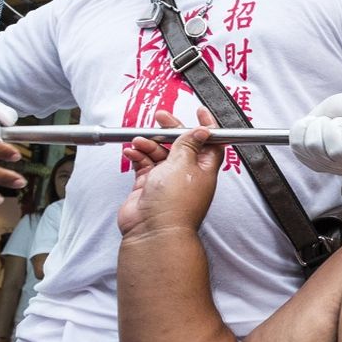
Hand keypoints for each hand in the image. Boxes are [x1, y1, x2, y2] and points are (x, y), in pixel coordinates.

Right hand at [117, 109, 222, 238]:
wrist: (152, 230)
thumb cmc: (174, 203)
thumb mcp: (184, 164)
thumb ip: (188, 144)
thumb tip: (201, 131)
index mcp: (204, 168)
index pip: (210, 143)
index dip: (206, 126)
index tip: (200, 111)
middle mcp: (187, 174)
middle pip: (181, 145)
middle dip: (171, 129)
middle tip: (161, 117)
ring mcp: (167, 180)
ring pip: (159, 153)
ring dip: (149, 143)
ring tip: (139, 141)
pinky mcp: (149, 186)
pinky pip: (144, 164)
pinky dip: (138, 156)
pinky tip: (132, 152)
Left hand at [289, 93, 341, 174]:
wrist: (334, 112)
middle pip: (334, 150)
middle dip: (334, 126)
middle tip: (339, 123)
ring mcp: (326, 166)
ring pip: (314, 145)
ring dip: (319, 125)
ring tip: (327, 124)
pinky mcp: (306, 160)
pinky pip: (296, 142)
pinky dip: (303, 127)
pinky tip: (314, 128)